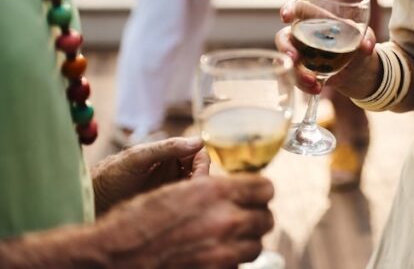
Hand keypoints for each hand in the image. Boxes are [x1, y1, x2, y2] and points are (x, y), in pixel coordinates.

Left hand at [92, 137, 209, 215]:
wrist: (88, 203)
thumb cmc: (109, 176)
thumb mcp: (137, 158)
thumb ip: (167, 147)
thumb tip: (200, 141)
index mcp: (166, 153)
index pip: (197, 154)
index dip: (202, 163)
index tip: (198, 175)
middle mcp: (170, 169)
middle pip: (199, 171)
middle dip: (201, 179)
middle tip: (191, 191)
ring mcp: (167, 188)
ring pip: (193, 187)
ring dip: (194, 193)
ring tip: (183, 200)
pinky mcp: (162, 203)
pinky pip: (182, 202)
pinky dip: (186, 203)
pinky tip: (178, 208)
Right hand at [94, 174, 273, 267]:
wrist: (110, 259)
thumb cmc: (135, 222)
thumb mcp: (175, 191)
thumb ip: (212, 190)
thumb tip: (235, 192)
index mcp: (216, 191)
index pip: (266, 188)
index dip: (260, 193)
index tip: (254, 197)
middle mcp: (225, 219)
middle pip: (266, 219)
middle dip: (255, 218)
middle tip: (241, 220)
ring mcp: (221, 252)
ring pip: (255, 246)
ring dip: (245, 242)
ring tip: (226, 241)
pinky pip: (237, 266)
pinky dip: (230, 262)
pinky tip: (212, 257)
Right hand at [275, 0, 376, 95]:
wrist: (358, 71)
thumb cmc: (359, 45)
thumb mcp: (366, 38)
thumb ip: (366, 38)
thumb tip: (366, 46)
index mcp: (317, 20)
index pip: (299, 9)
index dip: (289, 10)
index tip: (285, 17)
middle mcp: (303, 36)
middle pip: (284, 37)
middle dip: (286, 48)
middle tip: (294, 58)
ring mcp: (300, 55)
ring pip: (287, 62)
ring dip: (296, 73)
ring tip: (313, 83)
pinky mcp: (302, 72)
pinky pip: (294, 78)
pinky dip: (303, 86)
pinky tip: (317, 88)